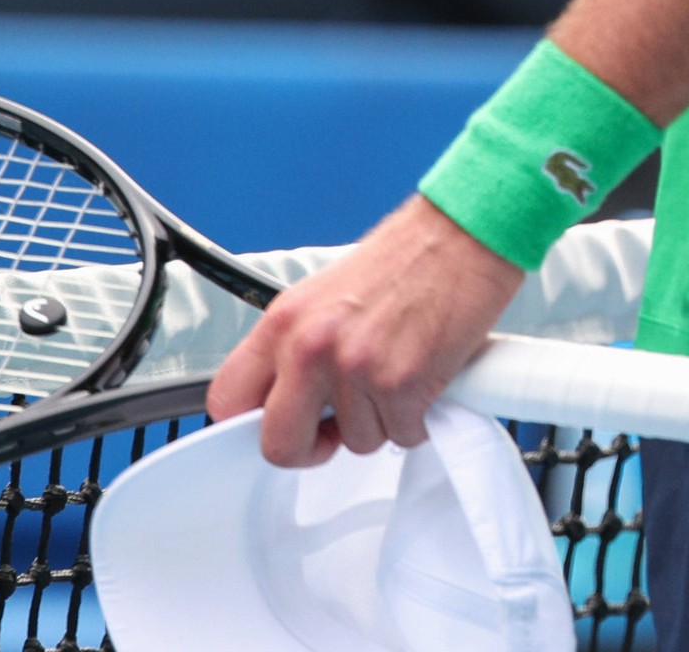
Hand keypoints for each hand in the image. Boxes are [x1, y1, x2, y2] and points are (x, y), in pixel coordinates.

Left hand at [204, 194, 525, 464]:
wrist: (461, 238)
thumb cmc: (403, 263)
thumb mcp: (325, 298)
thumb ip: (298, 348)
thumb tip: (286, 401)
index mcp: (283, 321)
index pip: (227, 398)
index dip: (251, 428)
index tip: (278, 428)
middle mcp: (310, 346)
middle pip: (279, 445)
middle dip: (310, 449)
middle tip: (334, 431)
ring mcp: (355, 368)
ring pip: (355, 442)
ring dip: (380, 421)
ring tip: (397, 372)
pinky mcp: (402, 386)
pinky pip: (402, 436)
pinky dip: (417, 419)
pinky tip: (423, 378)